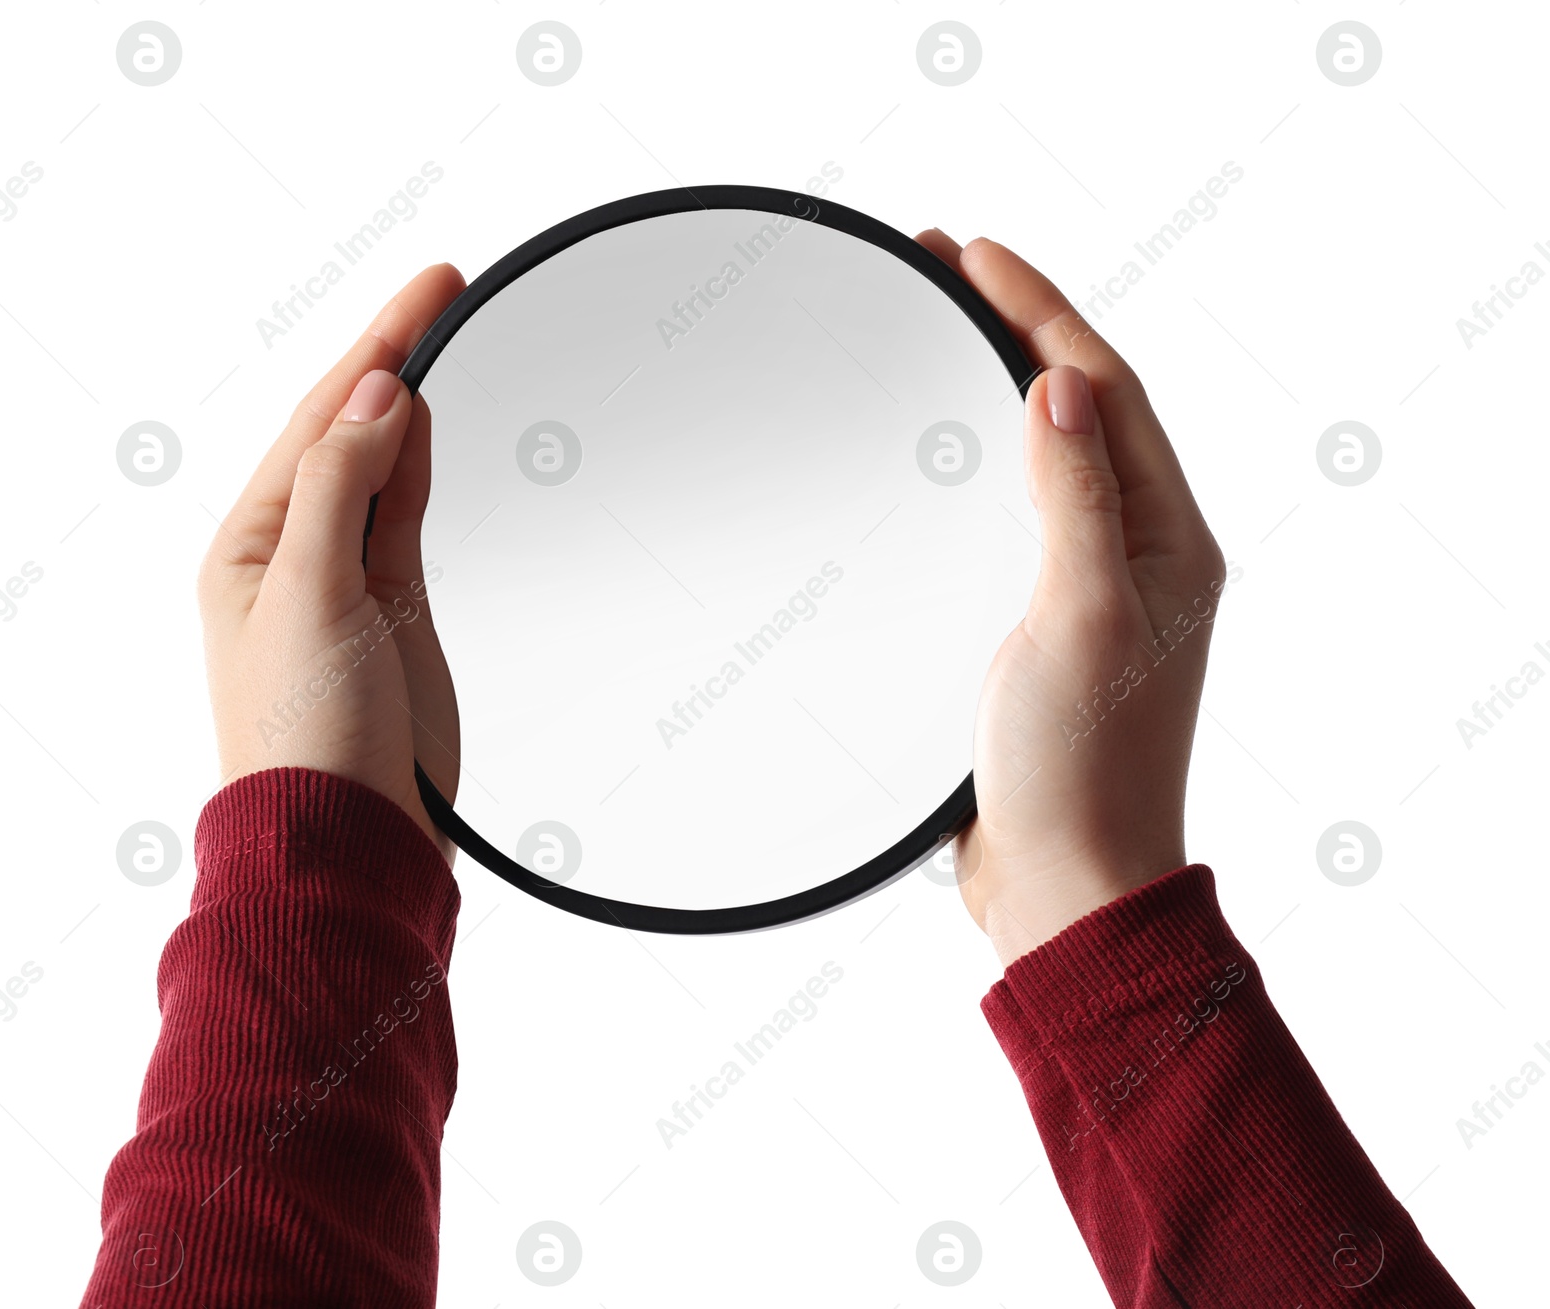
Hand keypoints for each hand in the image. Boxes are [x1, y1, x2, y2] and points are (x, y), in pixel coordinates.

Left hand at [198, 265, 466, 856]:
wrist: (351, 837)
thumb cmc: (307, 735)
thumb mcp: (311, 594)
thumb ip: (341, 488)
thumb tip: (377, 399)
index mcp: (251, 542)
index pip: (322, 418)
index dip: (377, 344)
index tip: (432, 286)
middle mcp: (294, 551)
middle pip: (349, 430)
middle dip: (392, 357)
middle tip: (444, 290)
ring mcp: (349, 581)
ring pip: (381, 467)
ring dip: (408, 403)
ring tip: (439, 334)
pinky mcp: (397, 611)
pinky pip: (406, 515)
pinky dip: (419, 463)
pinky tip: (430, 423)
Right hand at [917, 232, 1226, 966]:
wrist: (1059, 884)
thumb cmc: (1082, 769)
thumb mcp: (1083, 619)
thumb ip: (1076, 502)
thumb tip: (1059, 390)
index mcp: (1164, 540)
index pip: (1105, 391)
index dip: (1041, 310)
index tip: (972, 253)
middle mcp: (1132, 552)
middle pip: (1076, 407)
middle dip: (1012, 329)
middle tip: (940, 269)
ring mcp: (1083, 587)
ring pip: (1040, 457)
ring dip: (989, 388)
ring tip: (930, 332)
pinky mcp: (1034, 623)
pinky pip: (1006, 515)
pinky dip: (968, 467)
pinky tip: (926, 456)